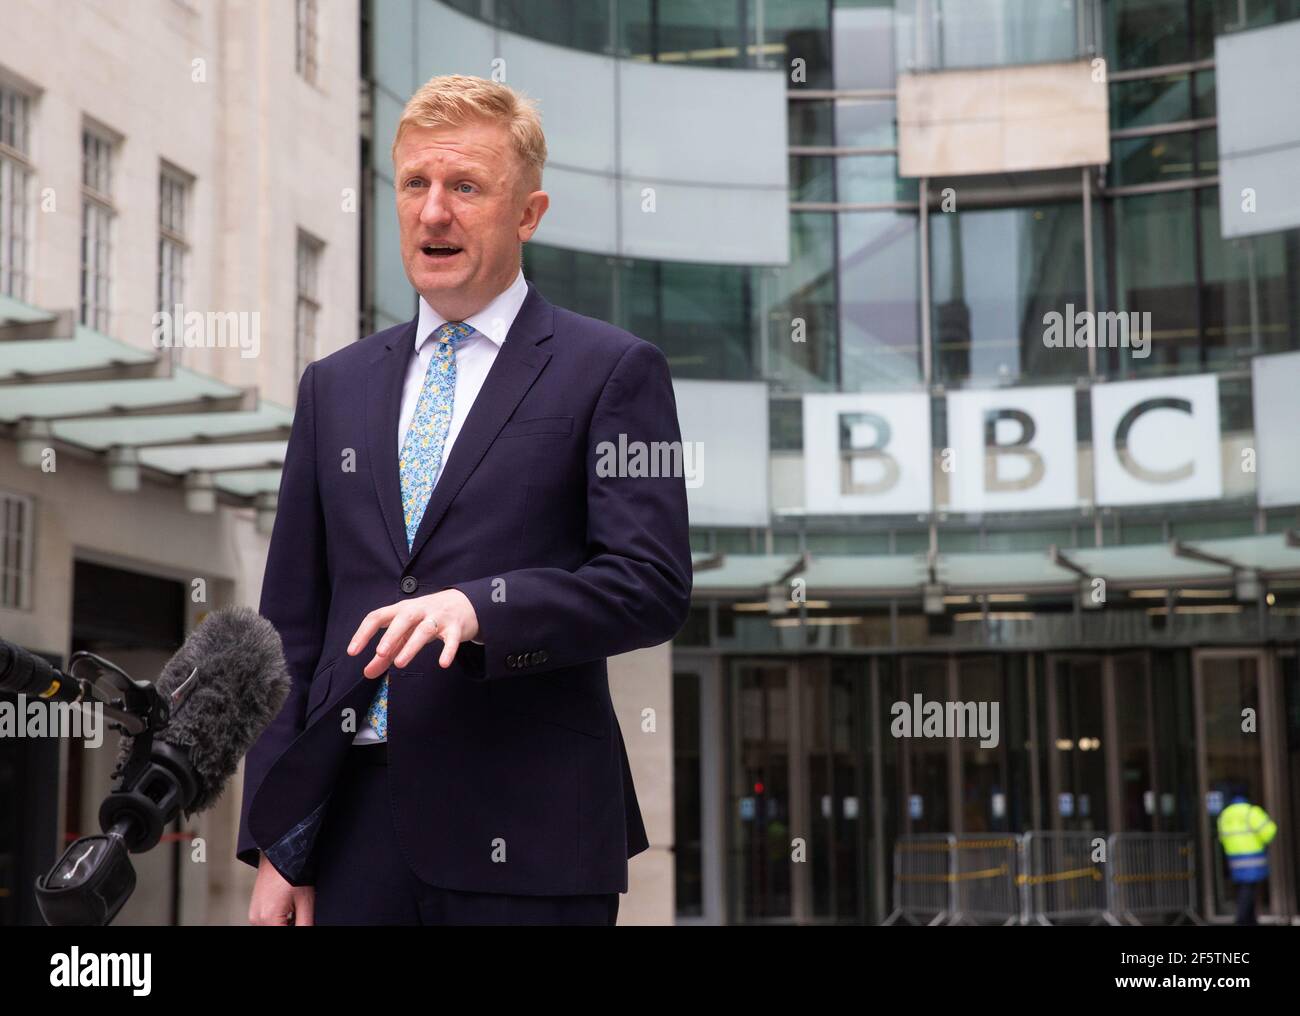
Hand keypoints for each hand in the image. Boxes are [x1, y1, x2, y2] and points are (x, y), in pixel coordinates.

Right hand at [249, 853, 313, 925]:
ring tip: (297, 910)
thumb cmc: (294, 872)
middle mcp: (256, 919)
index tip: (305, 922)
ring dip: (286, 925)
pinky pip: (268, 922)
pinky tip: (291, 910)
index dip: (299, 928)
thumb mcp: (306, 901)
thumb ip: (306, 924)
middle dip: (292, 926)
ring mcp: (253, 914)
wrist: (280, 851)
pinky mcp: (255, 909)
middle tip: (302, 914)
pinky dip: (280, 921)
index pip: (284, 935)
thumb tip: (308, 931)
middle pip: (278, 930)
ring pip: (273, 927)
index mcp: (268, 918)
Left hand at [347, 588, 478, 677]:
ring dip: (412, 645)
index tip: (352, 651)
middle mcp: (419, 610)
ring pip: (425, 629)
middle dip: (391, 635)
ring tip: (400, 663)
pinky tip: (443, 663)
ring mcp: (438, 618)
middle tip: (380, 653)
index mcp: (401, 610)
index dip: (364, 632)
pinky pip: (451, 639)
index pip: (378, 616)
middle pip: (404, 618)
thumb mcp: (405, 632)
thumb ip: (387, 653)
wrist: (462, 604)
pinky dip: (448, 650)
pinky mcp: (455, 628)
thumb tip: (367, 672)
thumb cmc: (427, 618)